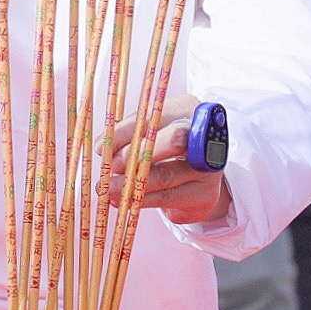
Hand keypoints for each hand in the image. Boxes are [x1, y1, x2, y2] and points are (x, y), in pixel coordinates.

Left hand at [106, 95, 232, 227]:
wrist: (197, 180)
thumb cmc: (166, 147)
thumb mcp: (151, 133)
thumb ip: (130, 135)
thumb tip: (103, 148)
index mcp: (187, 110)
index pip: (156, 117)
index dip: (126, 131)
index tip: (102, 146)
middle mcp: (205, 136)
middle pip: (174, 140)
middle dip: (135, 154)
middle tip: (112, 166)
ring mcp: (208, 167)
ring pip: (167, 174)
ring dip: (133, 183)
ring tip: (109, 188)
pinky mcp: (205, 194)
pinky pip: (168, 197)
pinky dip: (143, 199)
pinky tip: (125, 200)